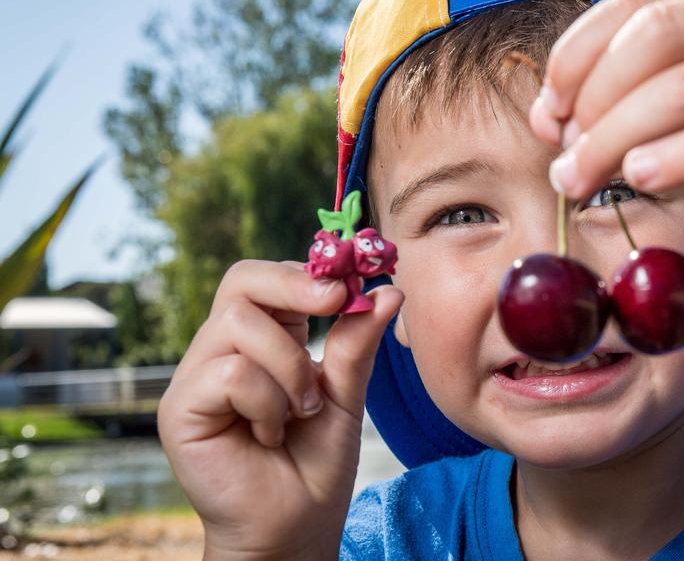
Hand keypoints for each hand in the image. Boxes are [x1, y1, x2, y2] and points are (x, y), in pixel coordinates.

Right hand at [157, 259, 403, 559]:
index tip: (350, 286)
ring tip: (302, 411)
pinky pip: (231, 371)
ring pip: (241, 325)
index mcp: (264, 339)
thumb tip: (387, 290)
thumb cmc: (316, 464)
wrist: (296, 526)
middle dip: (295, 286)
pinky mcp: (180, 408)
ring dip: (290, 367)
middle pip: (242, 280)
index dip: (309, 273)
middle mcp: (223, 350)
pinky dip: (267, 401)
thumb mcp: (347, 395)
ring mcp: (196, 377)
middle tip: (335, 302)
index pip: (269, 277)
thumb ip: (358, 343)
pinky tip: (271, 434)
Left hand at [529, 0, 683, 268]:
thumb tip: (548, 117)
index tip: (549, 110)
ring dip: (618, 137)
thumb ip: (633, 102)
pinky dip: (683, 157)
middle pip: (654, 40)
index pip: (637, 3)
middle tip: (563, 159)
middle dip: (593, 101)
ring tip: (582, 179)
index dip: (578, 54)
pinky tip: (644, 177)